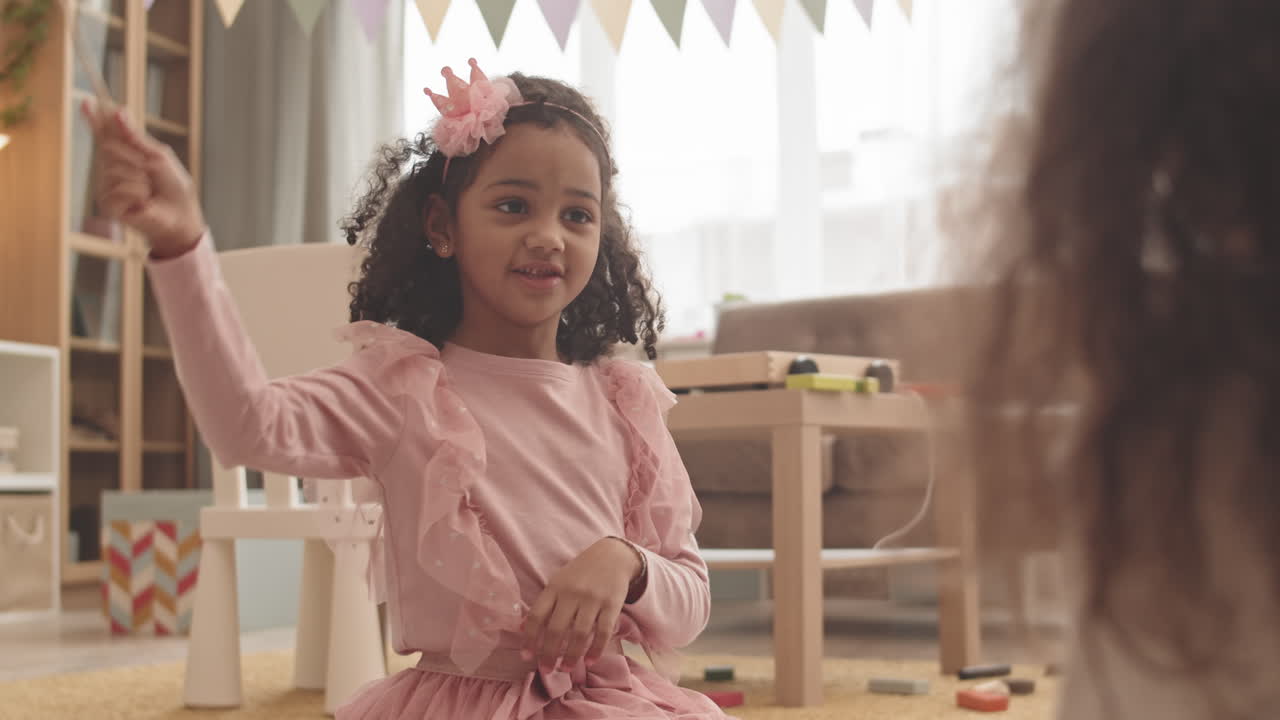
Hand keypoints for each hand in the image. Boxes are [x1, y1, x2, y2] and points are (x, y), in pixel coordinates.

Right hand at [81, 99, 205, 256]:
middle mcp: (111, 168)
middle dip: (134, 157)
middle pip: (109, 146)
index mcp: (125, 155)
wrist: (181, 217)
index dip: (96, 119)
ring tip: (149, 192)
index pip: (105, 134)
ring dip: (139, 179)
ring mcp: (107, 186)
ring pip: (114, 168)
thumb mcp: (159, 157)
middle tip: (150, 173)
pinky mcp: (108, 204)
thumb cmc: (174, 188)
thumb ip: (137, 137)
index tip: (88, 102)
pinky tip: (143, 203)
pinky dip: (136, 194)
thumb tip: (118, 111)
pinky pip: (117, 189)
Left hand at [521, 537, 642, 672]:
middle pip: (556, 628)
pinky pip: (603, 631)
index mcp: (554, 587)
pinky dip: (596, 649)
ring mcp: (593, 599)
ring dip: (571, 655)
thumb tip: (520, 629)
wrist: (613, 556)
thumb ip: (542, 605)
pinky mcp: (612, 604)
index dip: (529, 638)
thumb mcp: (558, 583)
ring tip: (566, 669)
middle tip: (546, 670)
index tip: (526, 656)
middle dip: (549, 653)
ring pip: (579, 633)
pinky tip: (590, 661)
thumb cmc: (580, 572)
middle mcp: (572, 593)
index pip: (537, 616)